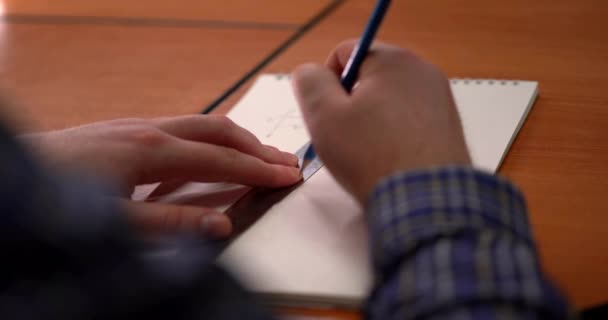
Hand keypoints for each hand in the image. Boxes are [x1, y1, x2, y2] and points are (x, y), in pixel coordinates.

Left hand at [20, 115, 300, 236]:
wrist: (10, 176)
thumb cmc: (59, 200)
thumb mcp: (117, 223)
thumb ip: (173, 224)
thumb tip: (222, 223)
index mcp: (152, 150)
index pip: (221, 159)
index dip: (258, 169)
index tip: (288, 176)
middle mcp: (149, 130)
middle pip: (218, 130)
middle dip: (255, 146)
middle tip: (285, 162)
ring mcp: (136, 126)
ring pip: (199, 125)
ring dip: (234, 141)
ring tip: (258, 157)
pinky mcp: (125, 131)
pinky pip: (180, 130)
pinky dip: (207, 142)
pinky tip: (207, 161)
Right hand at [292, 40, 470, 203]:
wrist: (426, 202)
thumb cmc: (372, 157)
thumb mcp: (323, 115)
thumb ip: (309, 82)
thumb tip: (311, 73)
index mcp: (393, 59)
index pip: (344, 53)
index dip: (327, 83)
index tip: (328, 114)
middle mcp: (423, 71)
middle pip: (368, 77)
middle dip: (351, 103)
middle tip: (345, 137)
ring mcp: (440, 99)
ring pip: (388, 100)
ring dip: (371, 120)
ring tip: (369, 153)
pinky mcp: (449, 126)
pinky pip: (409, 120)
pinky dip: (395, 134)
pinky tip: (390, 160)